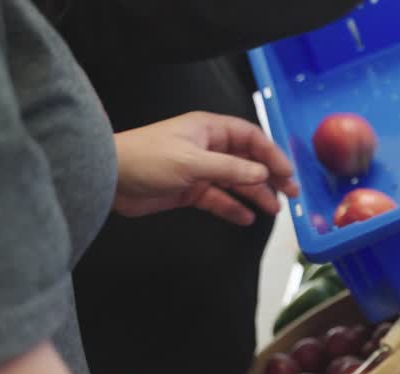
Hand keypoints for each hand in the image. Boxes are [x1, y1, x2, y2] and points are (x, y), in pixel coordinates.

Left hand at [113, 111, 299, 224]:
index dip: (272, 154)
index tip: (288, 173)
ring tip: (273, 209)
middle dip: (270, 176)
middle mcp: (208, 147)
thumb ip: (231, 168)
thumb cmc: (147, 159)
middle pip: (247, 160)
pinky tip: (246, 217)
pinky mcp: (189, 190)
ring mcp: (199, 169)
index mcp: (209, 129)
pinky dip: (232, 207)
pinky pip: (218, 199)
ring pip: (236, 181)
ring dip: (255, 194)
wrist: (108, 178)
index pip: (251, 138)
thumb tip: (263, 172)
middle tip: (291, 193)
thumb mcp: (193, 162)